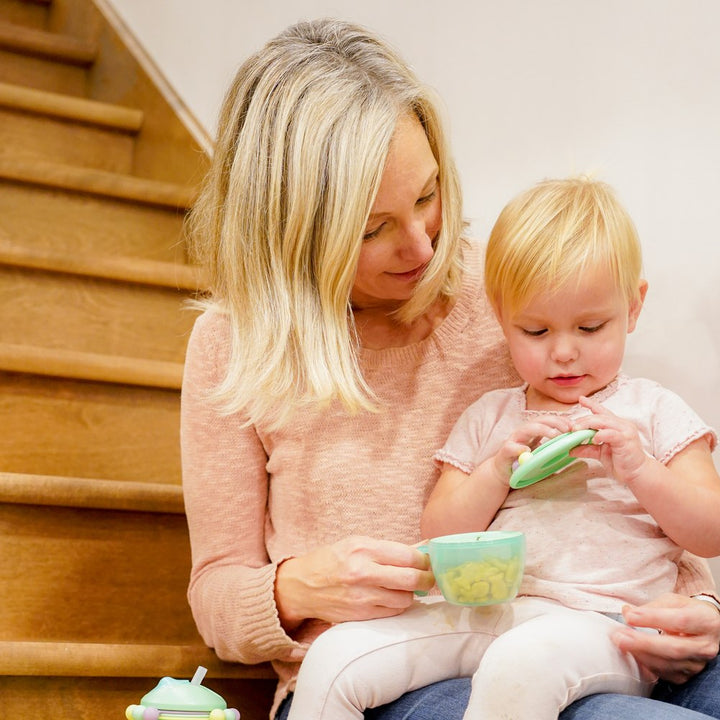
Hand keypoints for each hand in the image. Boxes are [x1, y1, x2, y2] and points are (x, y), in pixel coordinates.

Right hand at [274, 535, 433, 630]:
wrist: (301, 586)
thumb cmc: (331, 560)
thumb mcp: (356, 544)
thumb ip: (387, 549)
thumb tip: (421, 549)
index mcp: (363, 549)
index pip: (408, 555)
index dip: (424, 559)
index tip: (429, 561)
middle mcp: (363, 572)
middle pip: (411, 579)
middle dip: (426, 579)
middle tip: (429, 577)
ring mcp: (362, 596)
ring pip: (405, 598)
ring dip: (411, 593)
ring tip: (405, 587)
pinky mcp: (361, 614)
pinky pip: (392, 611)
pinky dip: (398, 605)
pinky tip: (392, 597)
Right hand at [493, 416, 572, 480]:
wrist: (503, 472)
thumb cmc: (524, 462)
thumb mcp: (541, 453)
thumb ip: (553, 448)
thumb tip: (574, 446)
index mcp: (533, 431)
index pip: (548, 420)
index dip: (561, 420)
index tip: (574, 425)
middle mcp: (523, 432)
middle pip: (539, 420)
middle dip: (554, 422)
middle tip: (568, 429)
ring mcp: (513, 440)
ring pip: (526, 429)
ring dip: (542, 430)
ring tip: (554, 435)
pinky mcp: (505, 451)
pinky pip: (511, 447)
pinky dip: (519, 448)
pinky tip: (527, 450)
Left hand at [571, 395, 649, 483]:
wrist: (638, 474)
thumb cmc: (622, 462)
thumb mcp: (600, 453)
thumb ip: (587, 448)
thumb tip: (571, 449)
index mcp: (616, 425)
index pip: (602, 412)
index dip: (591, 404)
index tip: (581, 399)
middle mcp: (622, 425)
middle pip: (599, 416)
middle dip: (583, 420)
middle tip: (571, 426)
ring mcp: (625, 431)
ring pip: (603, 422)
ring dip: (588, 424)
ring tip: (576, 430)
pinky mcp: (626, 440)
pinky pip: (611, 433)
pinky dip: (600, 435)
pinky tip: (594, 439)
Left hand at [612, 593, 719, 683]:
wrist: (707, 629)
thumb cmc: (687, 611)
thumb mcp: (673, 601)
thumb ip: (651, 607)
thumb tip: (627, 612)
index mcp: (704, 621)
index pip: (680, 621)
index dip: (653, 619)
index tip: (629, 617)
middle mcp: (705, 645)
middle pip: (674, 648)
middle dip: (643, 644)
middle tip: (620, 637)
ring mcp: (698, 663)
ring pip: (669, 664)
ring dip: (641, 655)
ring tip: (621, 644)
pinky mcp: (688, 675)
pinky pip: (666, 674)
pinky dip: (647, 666)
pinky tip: (633, 656)